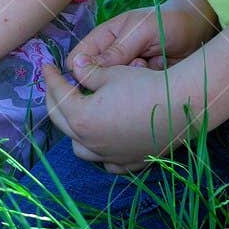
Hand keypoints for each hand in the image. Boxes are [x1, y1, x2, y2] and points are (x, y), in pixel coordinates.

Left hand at [44, 57, 204, 173]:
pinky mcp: (130, 163)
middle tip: (56, 86)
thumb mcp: (111, 74)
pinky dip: (100, 152)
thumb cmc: (144, 85)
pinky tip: (104, 141)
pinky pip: (107, 163)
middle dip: (55, 102)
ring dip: (74, 132)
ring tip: (78, 115)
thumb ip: (88, 73)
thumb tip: (75, 66)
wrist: (181, 107)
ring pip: (80, 150)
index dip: (51, 78)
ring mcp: (110, 156)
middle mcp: (92, 142)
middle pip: (62, 123)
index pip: (58, 96)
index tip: (47, 66)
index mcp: (82, 118)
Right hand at [67, 2, 211, 83]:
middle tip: (138, 62)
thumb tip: (82, 66)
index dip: (81, 72)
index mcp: (103, 39)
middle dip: (115, 76)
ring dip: (134, 80)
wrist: (198, 30)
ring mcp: (127, 73)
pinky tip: (162, 72)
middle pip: (96, 79)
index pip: (77, 60)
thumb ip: (116, 49)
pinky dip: (149, 86)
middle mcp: (112, 58)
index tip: (99, 75)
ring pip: (118, 89)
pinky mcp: (143, 85)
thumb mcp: (140, 30)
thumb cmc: (166, 22)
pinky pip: (137, 94)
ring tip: (152, 63)